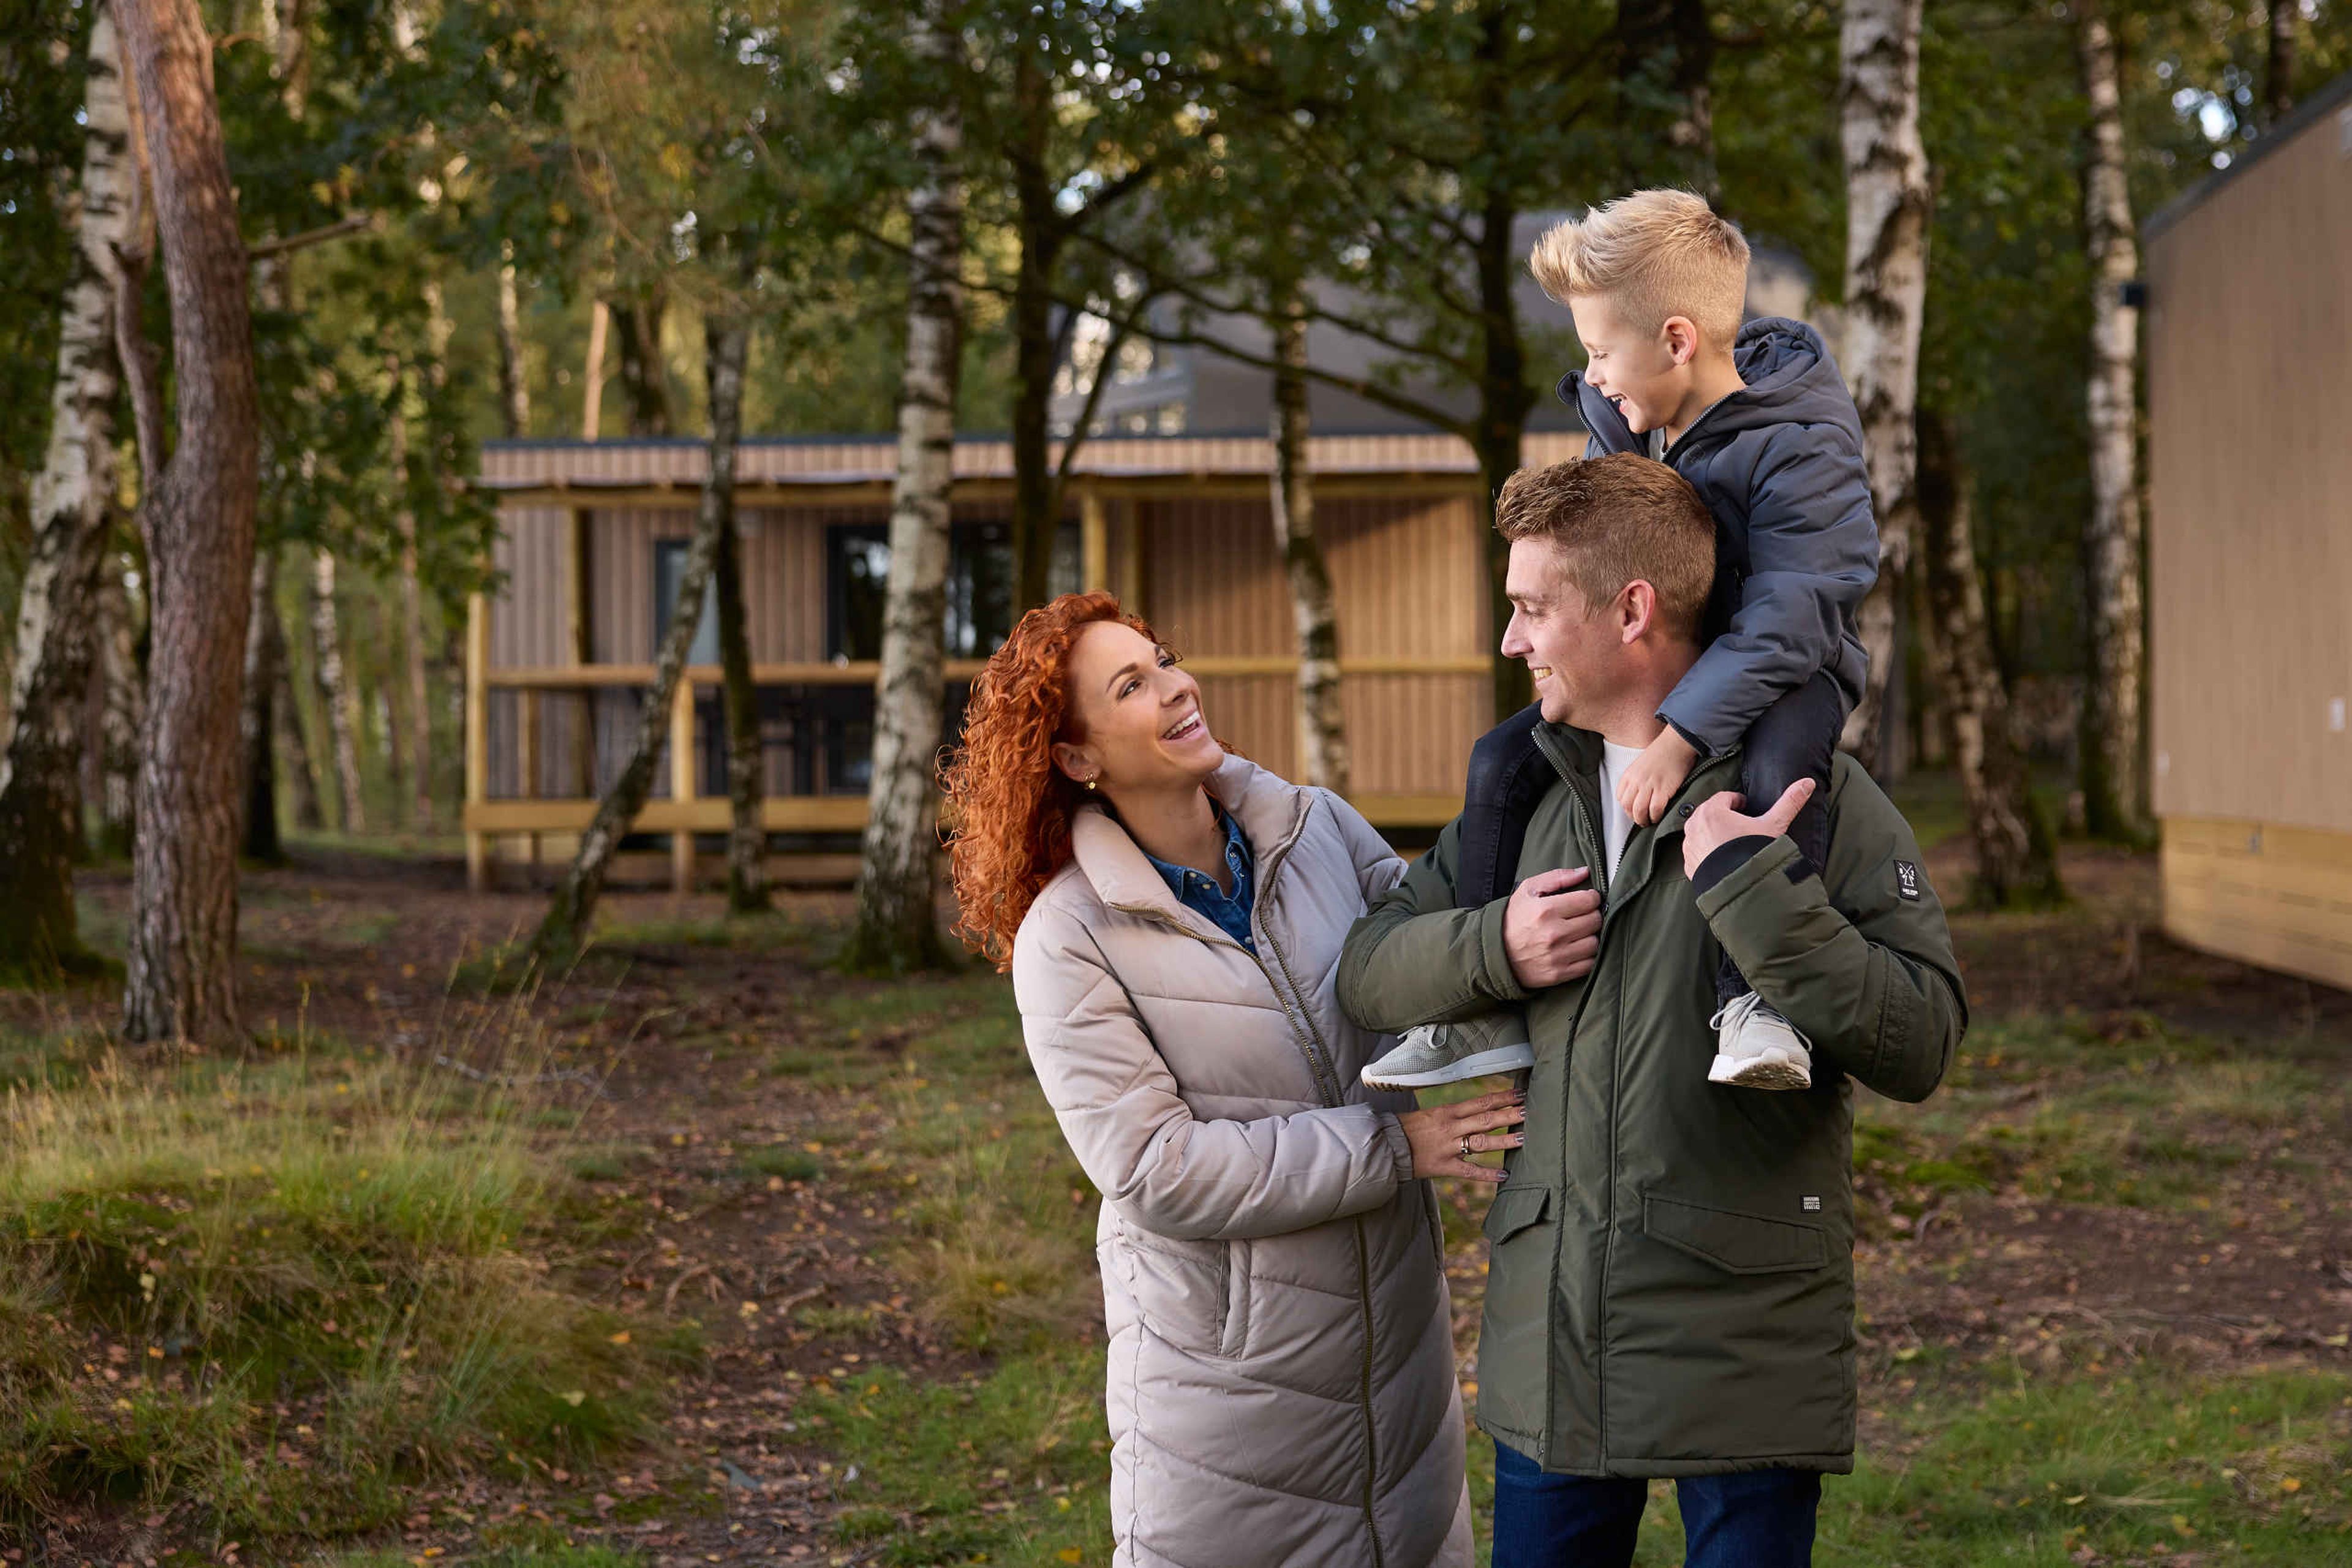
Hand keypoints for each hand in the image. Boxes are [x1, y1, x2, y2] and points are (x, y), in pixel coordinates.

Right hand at [1399, 1086, 1525, 1183]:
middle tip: (1529, 1111)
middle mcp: (1451, 1127)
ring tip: (1524, 1138)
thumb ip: (1456, 1113)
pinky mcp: (1444, 1166)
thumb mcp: (1433, 1113)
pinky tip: (1504, 1175)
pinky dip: (1487, 1174)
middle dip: (1509, 1114)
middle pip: (1485, 1119)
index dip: (1502, 1097)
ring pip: (1481, 1143)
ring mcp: (1449, 1147)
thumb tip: (1480, 1109)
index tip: (1520, 1093)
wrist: (1389, 1145)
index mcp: (1448, 1112)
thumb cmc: (1411, 1127)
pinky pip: (1469, 1170)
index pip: (1480, 1102)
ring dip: (1503, 1140)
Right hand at [1501, 867, 1601, 988]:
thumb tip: (1584, 872)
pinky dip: (1586, 956)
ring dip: (1589, 936)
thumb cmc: (1513, 919)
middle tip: (1580, 916)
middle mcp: (1554, 933)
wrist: (1495, 953)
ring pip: (1594, 942)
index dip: (1590, 897)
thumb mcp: (1528, 890)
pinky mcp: (1559, 974)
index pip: (1589, 900)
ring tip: (1577, 933)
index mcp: (1546, 910)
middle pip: (1595, 921)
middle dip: (1590, 915)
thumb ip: (1557, 877)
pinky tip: (1575, 949)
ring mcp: (1557, 956)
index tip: (1584, 900)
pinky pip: (1589, 963)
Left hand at [1616, 728, 1698, 826]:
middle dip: (1634, 817)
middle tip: (1642, 820)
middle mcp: (1636, 780)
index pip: (1620, 797)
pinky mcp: (1663, 789)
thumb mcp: (1641, 764)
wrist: (1676, 743)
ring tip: (1649, 821)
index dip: (1627, 808)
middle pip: (1627, 806)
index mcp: (1629, 774)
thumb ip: (1637, 778)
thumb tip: (1639, 795)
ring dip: (1643, 820)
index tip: (1634, 811)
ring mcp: (1649, 785)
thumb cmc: (1662, 753)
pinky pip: (1655, 809)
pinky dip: (1656, 816)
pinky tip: (1659, 816)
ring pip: (1639, 811)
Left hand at [1680, 778, 1816, 878]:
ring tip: (1731, 841)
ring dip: (1713, 832)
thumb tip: (1808, 782)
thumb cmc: (1755, 852)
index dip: (1738, 801)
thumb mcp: (1774, 825)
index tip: (1747, 807)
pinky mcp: (1689, 864)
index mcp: (1712, 811)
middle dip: (1724, 815)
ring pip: (1700, 831)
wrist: (1741, 887)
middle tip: (1741, 824)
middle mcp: (1695, 826)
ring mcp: (1690, 846)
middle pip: (1709, 812)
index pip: (1724, 797)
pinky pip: (1696, 851)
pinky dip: (1706, 850)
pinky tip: (1722, 857)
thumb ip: (1790, 802)